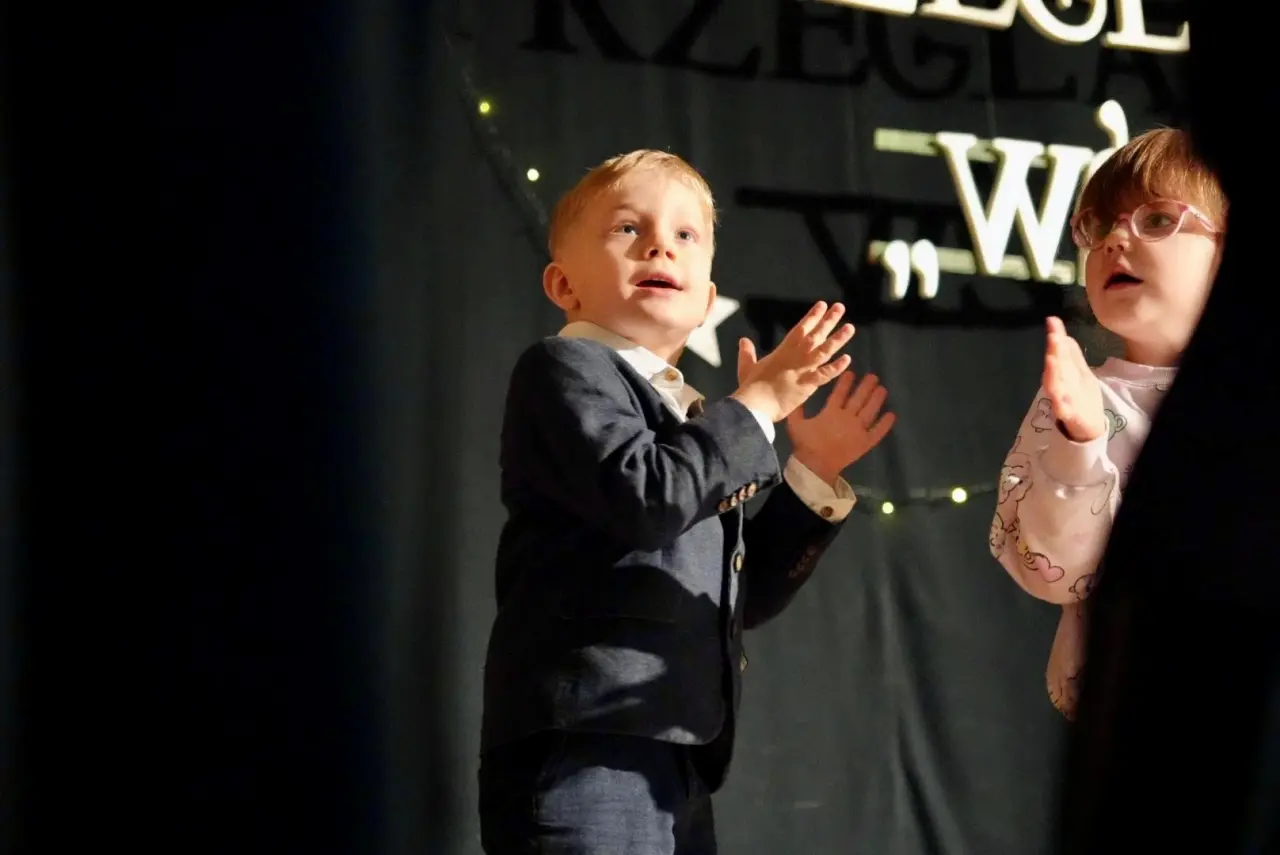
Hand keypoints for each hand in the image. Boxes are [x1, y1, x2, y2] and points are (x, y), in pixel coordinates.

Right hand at [730, 301, 854, 422]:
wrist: (755, 404)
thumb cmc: (750, 388)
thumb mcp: (746, 367)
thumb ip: (746, 353)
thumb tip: (743, 340)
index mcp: (782, 352)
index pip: (800, 329)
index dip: (812, 316)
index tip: (822, 305)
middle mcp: (795, 357)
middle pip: (815, 335)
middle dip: (828, 321)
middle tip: (840, 307)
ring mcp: (802, 370)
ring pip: (823, 351)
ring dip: (838, 339)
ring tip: (850, 327)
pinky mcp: (808, 385)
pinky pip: (825, 374)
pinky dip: (836, 367)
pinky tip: (847, 359)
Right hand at [786, 371, 895, 485]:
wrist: (815, 467)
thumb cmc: (805, 445)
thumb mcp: (795, 425)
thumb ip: (797, 409)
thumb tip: (798, 395)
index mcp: (831, 413)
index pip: (840, 393)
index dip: (846, 382)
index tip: (852, 373)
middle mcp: (847, 418)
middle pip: (859, 399)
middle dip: (866, 386)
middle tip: (873, 376)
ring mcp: (858, 431)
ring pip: (870, 411)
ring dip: (877, 399)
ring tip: (882, 389)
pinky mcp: (864, 443)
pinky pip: (877, 432)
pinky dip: (885, 424)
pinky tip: (891, 415)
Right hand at [1043, 316, 1104, 441]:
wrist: (1088, 425)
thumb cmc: (1080, 394)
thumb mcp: (1077, 369)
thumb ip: (1068, 349)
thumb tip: (1055, 322)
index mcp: (1063, 370)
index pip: (1058, 349)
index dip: (1056, 336)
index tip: (1052, 321)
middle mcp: (1059, 382)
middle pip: (1055, 365)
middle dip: (1054, 351)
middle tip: (1054, 336)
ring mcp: (1063, 399)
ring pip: (1054, 386)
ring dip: (1052, 374)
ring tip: (1051, 360)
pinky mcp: (1069, 415)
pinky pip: (1063, 410)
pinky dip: (1060, 406)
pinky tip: (1059, 402)